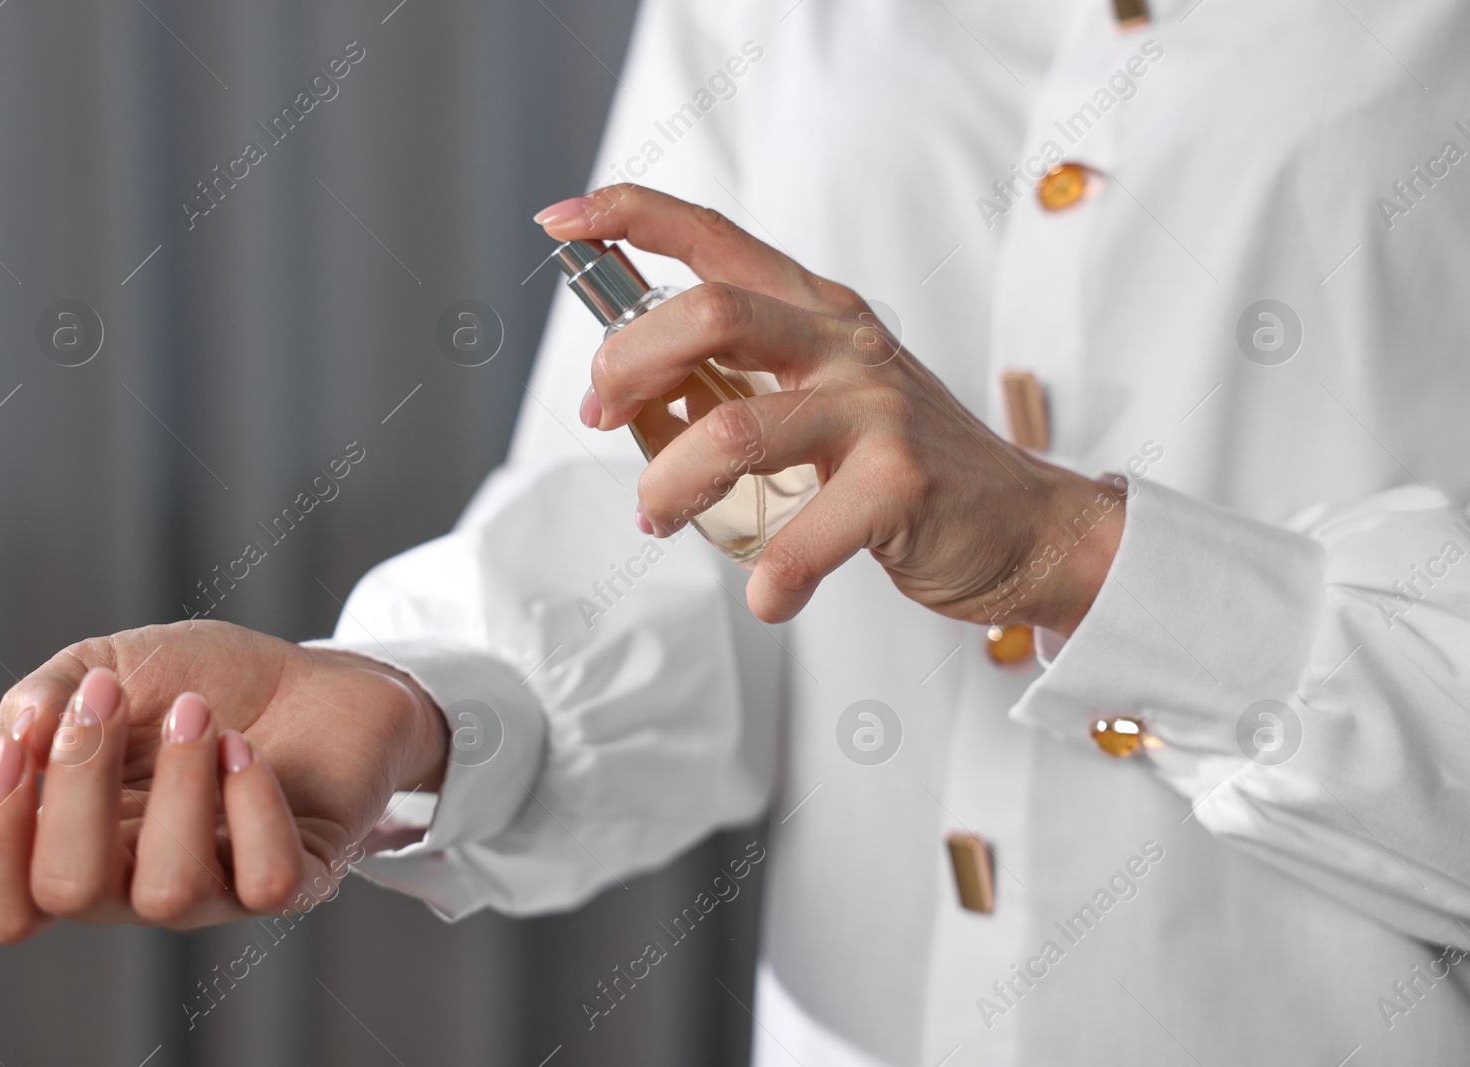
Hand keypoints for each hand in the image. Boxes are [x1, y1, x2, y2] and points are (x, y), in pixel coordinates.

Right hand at [0, 620, 445, 942]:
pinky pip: (266, 880)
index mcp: (79, 848)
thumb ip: (46, 695)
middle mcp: (138, 885)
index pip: (5, 909)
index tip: (10, 748)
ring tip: (198, 711)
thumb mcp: (110, 666)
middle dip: (82, 781)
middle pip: (70, 891)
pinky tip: (248, 749)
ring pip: (168, 891)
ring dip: (178, 784)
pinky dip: (253, 805)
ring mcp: (218, 890)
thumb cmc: (205, 681)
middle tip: (112, 696)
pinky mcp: (297, 880)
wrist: (314, 674)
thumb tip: (20, 730)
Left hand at [536, 185, 1123, 633]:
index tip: (560, 220)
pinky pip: (801, 540)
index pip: (715, 238)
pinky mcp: (901, 484)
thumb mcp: (829, 390)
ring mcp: (876, 410)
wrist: (1024, 523)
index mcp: (817, 311)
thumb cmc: (905, 462)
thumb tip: (632, 394)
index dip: (631, 216)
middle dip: (628, 364)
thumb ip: (749, 377)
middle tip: (603, 421)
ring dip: (669, 485)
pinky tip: (770, 597)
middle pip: (708, 313)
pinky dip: (770, 581)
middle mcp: (843, 343)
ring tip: (659, 518)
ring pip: (731, 432)